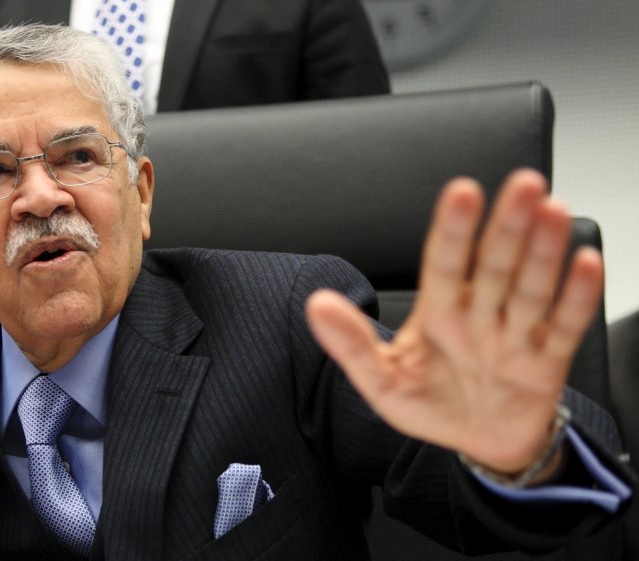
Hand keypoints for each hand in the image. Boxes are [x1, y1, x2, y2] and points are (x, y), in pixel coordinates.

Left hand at [306, 169, 602, 474]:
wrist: (477, 442)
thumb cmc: (431, 404)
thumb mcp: (382, 379)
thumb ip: (351, 344)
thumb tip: (316, 305)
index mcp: (439, 312)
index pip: (445, 263)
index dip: (454, 229)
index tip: (463, 192)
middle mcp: (479, 314)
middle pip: (494, 265)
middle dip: (508, 227)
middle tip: (524, 186)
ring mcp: (515, 335)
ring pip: (529, 288)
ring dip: (542, 252)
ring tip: (553, 214)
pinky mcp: (546, 360)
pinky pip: (564, 326)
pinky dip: (576, 298)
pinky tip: (584, 263)